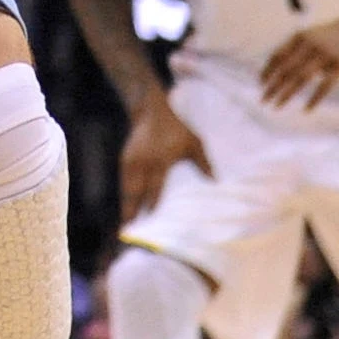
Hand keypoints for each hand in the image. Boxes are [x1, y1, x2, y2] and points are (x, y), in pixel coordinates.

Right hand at [118, 93, 210, 221]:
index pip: (154, 185)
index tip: (150, 216)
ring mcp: (131, 161)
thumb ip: (203, 161)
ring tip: (125, 221)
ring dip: (126, 203)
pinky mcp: (125, 159)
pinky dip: (125, 193)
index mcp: (160, 161)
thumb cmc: (175, 128)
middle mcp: (143, 163)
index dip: (151, 201)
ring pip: (126, 187)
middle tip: (128, 227)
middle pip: (134, 190)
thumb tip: (215, 180)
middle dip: (131, 209)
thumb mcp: (193, 141)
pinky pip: (124, 180)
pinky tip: (126, 203)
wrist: (149, 111)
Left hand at [259, 11, 338, 109]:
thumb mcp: (310, 34)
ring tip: (277, 106)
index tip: (260, 83)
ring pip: (301, 78)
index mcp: (299, 37)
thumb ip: (296, 48)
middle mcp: (309, 46)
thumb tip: (280, 67)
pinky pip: (325, 86)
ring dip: (287, 93)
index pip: (278, 55)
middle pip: (286, 69)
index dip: (268, 70)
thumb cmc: (333, 33)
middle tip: (263, 100)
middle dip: (273, 85)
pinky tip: (306, 110)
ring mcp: (324, 56)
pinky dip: (314, 99)